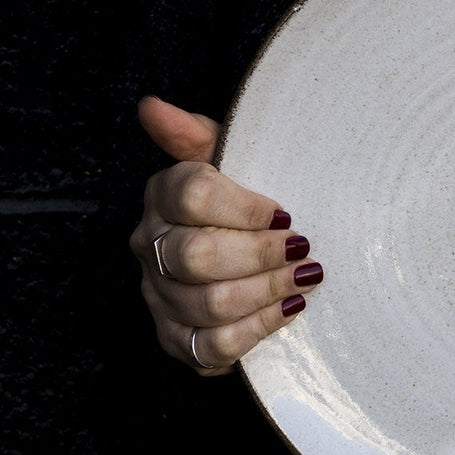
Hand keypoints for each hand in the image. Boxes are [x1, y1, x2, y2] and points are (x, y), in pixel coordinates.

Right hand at [127, 95, 323, 374]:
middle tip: (302, 249)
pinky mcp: (175, 340)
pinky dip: (257, 331)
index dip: (244, 207)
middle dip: (260, 255)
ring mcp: (159, 296)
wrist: (246, 261)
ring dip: (267, 292)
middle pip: (197, 256)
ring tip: (304, 279)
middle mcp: (150, 246)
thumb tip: (152, 107)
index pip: (190, 196)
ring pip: (209, 304)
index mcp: (162, 196)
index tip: (285, 213)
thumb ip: (196, 134)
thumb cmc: (242, 204)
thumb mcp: (229, 161)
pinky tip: (287, 311)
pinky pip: (212, 347)